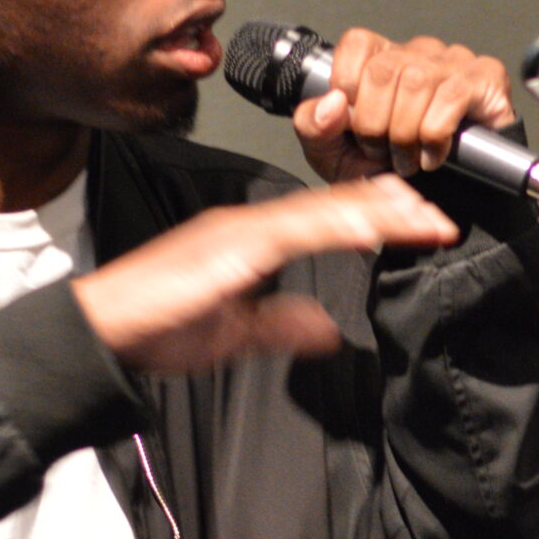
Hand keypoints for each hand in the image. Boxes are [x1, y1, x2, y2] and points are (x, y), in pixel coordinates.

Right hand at [72, 177, 457, 374]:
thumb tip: (327, 331)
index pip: (328, 221)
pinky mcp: (227, 247)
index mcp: (253, 238)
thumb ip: (279, 325)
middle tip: (440, 218)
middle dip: (390, 210)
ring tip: (420, 219)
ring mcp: (239, 231)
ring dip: (374, 214)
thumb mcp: (234, 331)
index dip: (378, 220)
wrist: (99, 331)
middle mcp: (250, 224)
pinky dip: (330, 228)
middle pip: (333, 207)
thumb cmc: (154, 328)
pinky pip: (289, 232)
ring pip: (320, 212)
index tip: (424, 229)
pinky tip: (365, 229)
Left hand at [291, 28, 517, 184]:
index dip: (347, 82)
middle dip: (373, 123)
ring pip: (417, 82)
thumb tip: (331, 102)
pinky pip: (453, 96)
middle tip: (380, 152)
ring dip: (405, 132)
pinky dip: (435, 133)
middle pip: (384, 69)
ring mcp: (455, 62)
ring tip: (406, 159)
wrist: (432, 205)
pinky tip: (432, 155)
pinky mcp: (485, 79)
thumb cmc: (388, 170)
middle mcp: (419, 53)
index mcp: (383, 59)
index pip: (359, 43)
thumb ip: (313, 125)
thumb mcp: (334, 154)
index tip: (350, 121)